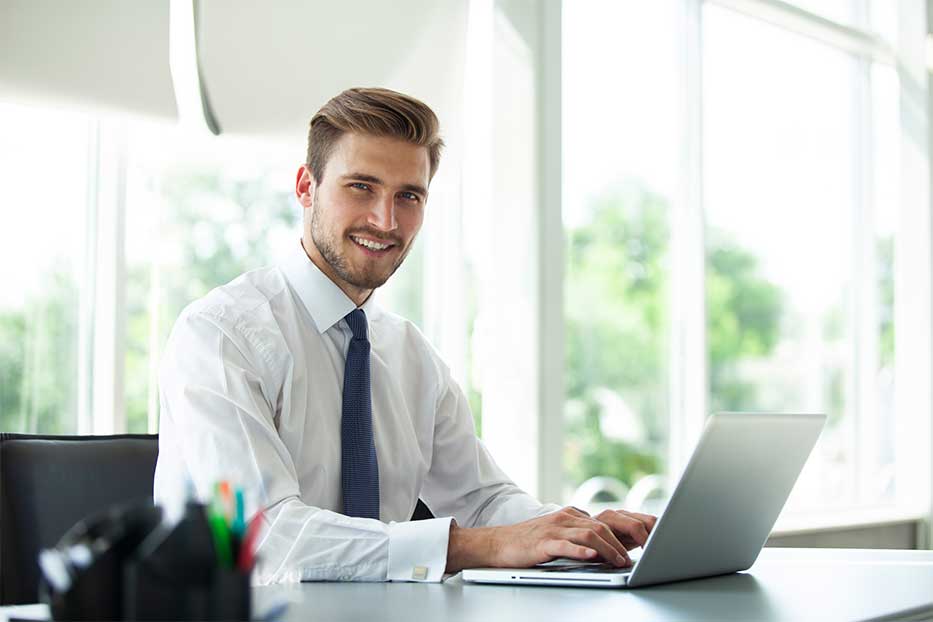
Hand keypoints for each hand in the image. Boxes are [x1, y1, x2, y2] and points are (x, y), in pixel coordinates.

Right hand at [445, 506, 656, 572]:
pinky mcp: (543, 543)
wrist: (497, 543)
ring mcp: (554, 528)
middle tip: (639, 555)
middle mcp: (565, 517)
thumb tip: (608, 547)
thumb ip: (581, 535)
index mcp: (571, 515)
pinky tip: (592, 556)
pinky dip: (581, 551)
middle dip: (624, 541)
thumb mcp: (559, 534)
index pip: (606, 520)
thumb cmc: (529, 542)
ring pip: (588, 534)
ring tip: (620, 561)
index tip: (645, 542)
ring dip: (608, 548)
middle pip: (602, 526)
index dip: (627, 531)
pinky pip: (565, 545)